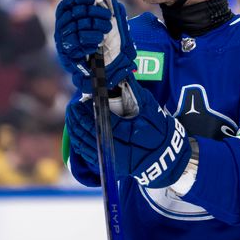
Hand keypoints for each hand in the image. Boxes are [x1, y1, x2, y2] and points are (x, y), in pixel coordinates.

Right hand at [54, 0, 136, 92]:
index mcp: (68, 18)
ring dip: (96, 26)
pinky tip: (97, 42)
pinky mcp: (67, 54)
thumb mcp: (107, 22)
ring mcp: (63, 41)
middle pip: (75, 13)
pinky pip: (79, 42)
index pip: (67, 3)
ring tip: (106, 29)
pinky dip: (92, 40)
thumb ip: (105, 5)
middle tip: (107, 16)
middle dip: (94, 12)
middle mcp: (62, 28)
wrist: (104, 69)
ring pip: (78, 27)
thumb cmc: (105, 43)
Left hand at [66, 78, 191, 187]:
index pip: (103, 122)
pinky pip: (91, 156)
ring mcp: (116, 160)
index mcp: (131, 133)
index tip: (80, 103)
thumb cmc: (160, 129)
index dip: (89, 113)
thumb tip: (122, 73)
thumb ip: (135, 91)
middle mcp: (121, 149)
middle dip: (79, 121)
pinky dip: (81, 145)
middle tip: (72, 108)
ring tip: (71, 119)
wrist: (167, 155)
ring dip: (77, 132)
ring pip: (89, 146)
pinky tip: (76, 135)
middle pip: (93, 134)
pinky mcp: (112, 166)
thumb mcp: (150, 108)